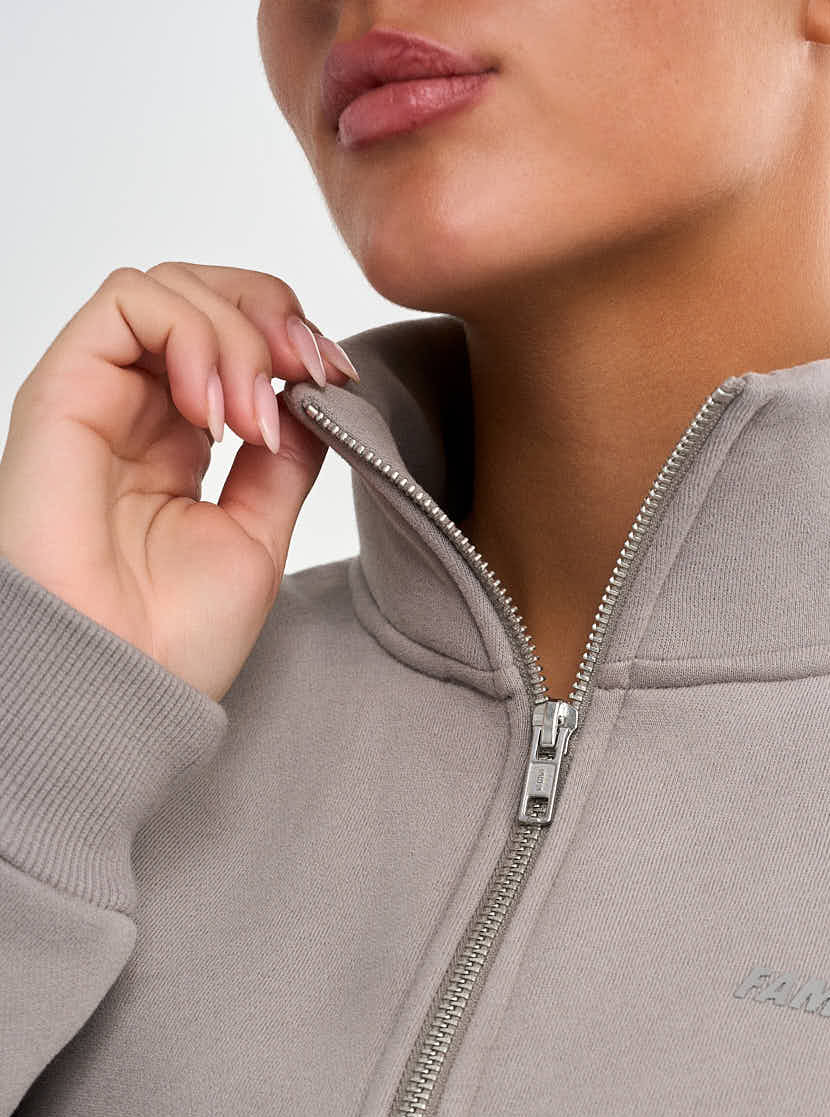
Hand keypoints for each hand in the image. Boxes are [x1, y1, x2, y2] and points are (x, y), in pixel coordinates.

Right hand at [0, 261, 345, 700]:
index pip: (234, 337)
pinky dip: (189, 331)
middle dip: (273, 317)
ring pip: (172, 288)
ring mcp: (99, 395)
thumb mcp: (260, 533)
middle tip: (306, 371)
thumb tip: (309, 390)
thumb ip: (285, 456)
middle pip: (205, 295)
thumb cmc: (174, 637)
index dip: (292, 338)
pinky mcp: (62, 389)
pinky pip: (127, 301)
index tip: (336, 378)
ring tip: (253, 418)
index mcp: (179, 441)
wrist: (121, 684)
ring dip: (236, 333)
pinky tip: (215, 409)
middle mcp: (135, 409)